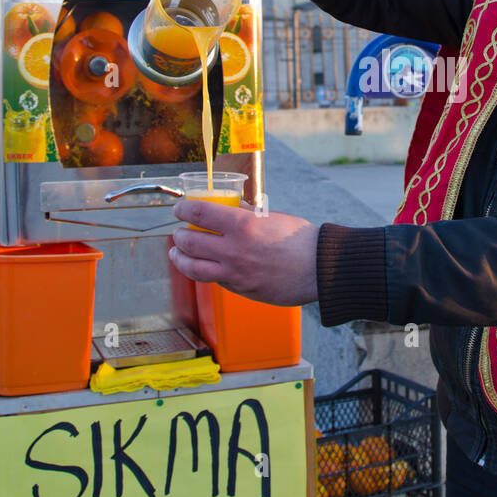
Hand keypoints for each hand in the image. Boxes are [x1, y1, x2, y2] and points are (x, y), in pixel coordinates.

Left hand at [169, 200, 318, 305]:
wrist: (319, 268)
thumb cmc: (299, 240)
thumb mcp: (270, 217)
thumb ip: (246, 214)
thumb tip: (230, 207)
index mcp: (241, 226)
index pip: (199, 213)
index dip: (183, 210)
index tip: (179, 209)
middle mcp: (233, 250)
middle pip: (189, 242)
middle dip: (178, 236)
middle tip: (178, 232)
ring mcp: (235, 273)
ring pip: (193, 268)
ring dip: (180, 258)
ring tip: (177, 253)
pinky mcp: (240, 289)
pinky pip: (213, 280)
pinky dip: (203, 271)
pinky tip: (203, 266)